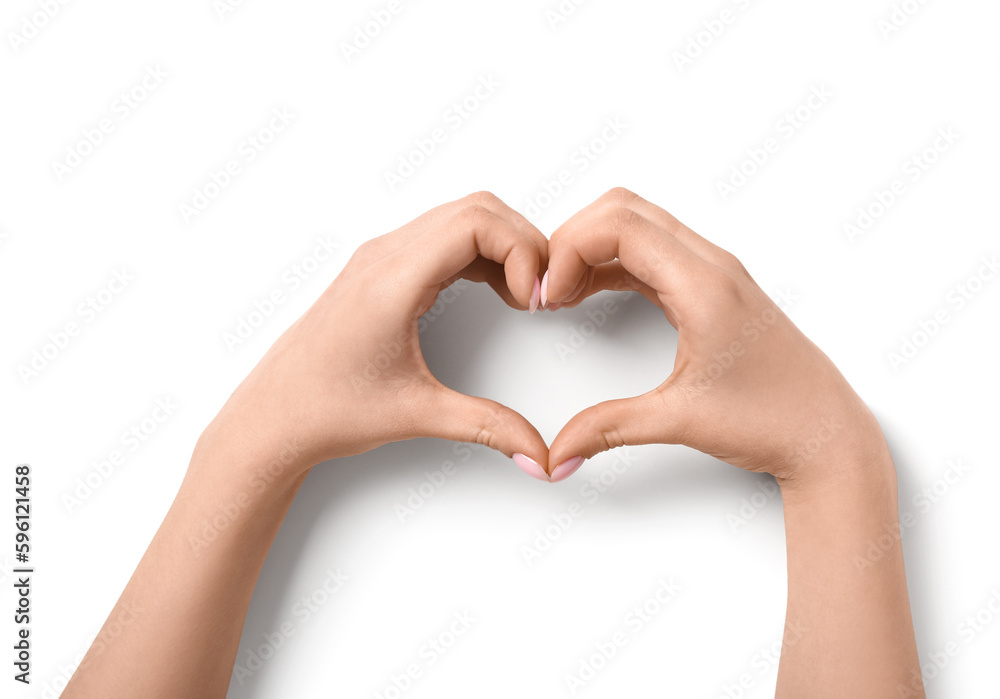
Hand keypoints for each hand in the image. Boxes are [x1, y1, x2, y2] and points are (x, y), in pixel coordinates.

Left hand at [199, 192, 551, 481]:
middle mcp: (384, 256)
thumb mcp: (417, 415)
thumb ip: (487, 429)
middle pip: (476, 209)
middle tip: (540, 294)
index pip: (476, 221)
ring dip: (503, 246)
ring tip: (522, 296)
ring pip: (461, 218)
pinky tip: (495, 290)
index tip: (535, 297)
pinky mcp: (382, 270)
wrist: (273, 417)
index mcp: (391, 279)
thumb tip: (537, 452)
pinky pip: (444, 238)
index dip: (522, 249)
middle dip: (522, 244)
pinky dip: (481, 254)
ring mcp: (381, 258)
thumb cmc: (324, 408)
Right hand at [543, 188, 885, 488]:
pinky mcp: (710, 288)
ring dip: (592, 249)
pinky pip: (651, 253)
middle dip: (573, 240)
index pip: (620, 225)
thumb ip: (608, 429)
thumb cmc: (774, 419)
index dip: (569, 249)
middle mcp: (710, 266)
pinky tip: (590, 294)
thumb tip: (558, 451)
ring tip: (563, 295)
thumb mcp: (680, 421)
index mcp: (705, 285)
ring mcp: (713, 273)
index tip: (550, 295)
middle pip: (623, 210)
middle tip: (550, 289)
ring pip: (638, 225)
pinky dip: (613, 264)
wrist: (825, 433)